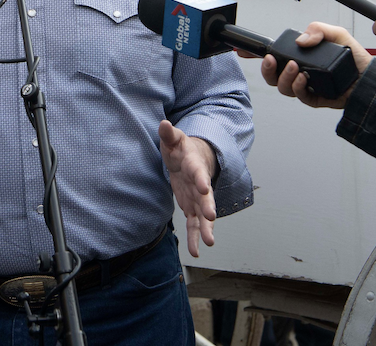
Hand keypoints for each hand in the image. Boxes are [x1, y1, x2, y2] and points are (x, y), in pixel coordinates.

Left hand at [160, 120, 217, 256]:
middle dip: (208, 207)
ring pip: (203, 214)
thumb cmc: (181, 148)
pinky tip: (195, 252)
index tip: (204, 188)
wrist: (192, 158)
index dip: (201, 179)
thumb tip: (163, 124)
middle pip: (206, 196)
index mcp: (194, 166)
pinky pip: (195, 224)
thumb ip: (168, 133)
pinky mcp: (193, 207)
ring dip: (206, 228)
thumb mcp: (174, 139)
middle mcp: (200, 184)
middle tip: (211, 218)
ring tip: (209, 242)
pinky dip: (195, 237)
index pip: (198, 172)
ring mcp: (198, 197)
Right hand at [260, 23, 369, 107]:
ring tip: (295, 68)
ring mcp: (305, 86)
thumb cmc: (355, 58)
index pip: (274, 55)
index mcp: (300, 57)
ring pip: (282, 87)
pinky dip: (298, 87)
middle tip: (272, 60)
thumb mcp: (337, 34)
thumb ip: (318, 29)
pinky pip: (298, 96)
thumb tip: (301, 40)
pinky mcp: (313, 98)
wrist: (370, 77)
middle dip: (266, 69)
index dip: (255, 54)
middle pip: (271, 76)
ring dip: (284, 77)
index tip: (243, 50)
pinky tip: (304, 79)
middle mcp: (299, 72)